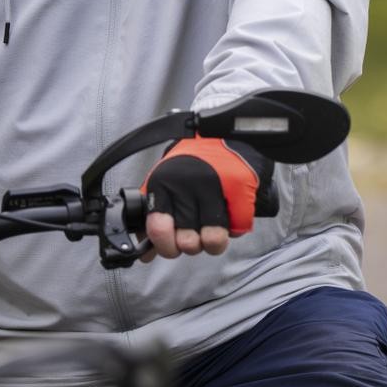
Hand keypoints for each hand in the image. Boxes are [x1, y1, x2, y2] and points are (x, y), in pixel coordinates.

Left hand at [140, 137, 275, 260]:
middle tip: (195, 237)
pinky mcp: (240, 186)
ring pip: (214, 240)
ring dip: (214, 242)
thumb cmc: (191, 165)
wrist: (223, 133)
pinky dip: (236, 227)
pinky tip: (230, 215)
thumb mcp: (164, 186)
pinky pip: (239, 227)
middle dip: (192, 246)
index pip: (159, 228)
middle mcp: (187, 185)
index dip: (166, 246)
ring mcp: (215, 185)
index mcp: (163, 185)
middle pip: (188, 242)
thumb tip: (145, 254)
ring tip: (213, 231)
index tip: (172, 246)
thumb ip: (154, 218)